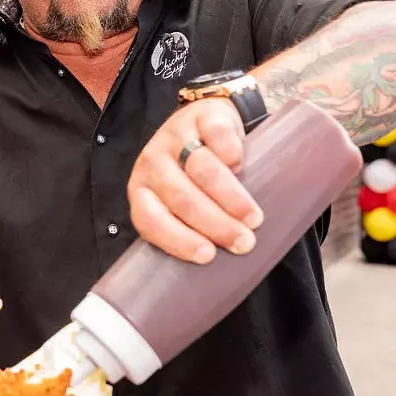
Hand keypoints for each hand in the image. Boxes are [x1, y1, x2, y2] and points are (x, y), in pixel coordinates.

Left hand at [128, 98, 263, 262]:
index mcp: (141, 191)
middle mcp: (152, 163)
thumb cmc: (194, 176)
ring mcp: (175, 136)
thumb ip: (187, 226)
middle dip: (215, 224)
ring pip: (202, 170)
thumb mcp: (180, 201)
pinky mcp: (201, 116)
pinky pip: (217, 138)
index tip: (208, 256)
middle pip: (182, 198)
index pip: (149, 220)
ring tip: (254, 218)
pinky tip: (243, 168)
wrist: (208, 121)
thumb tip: (216, 278)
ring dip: (231, 198)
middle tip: (244, 242)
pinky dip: (232, 155)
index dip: (177, 240)